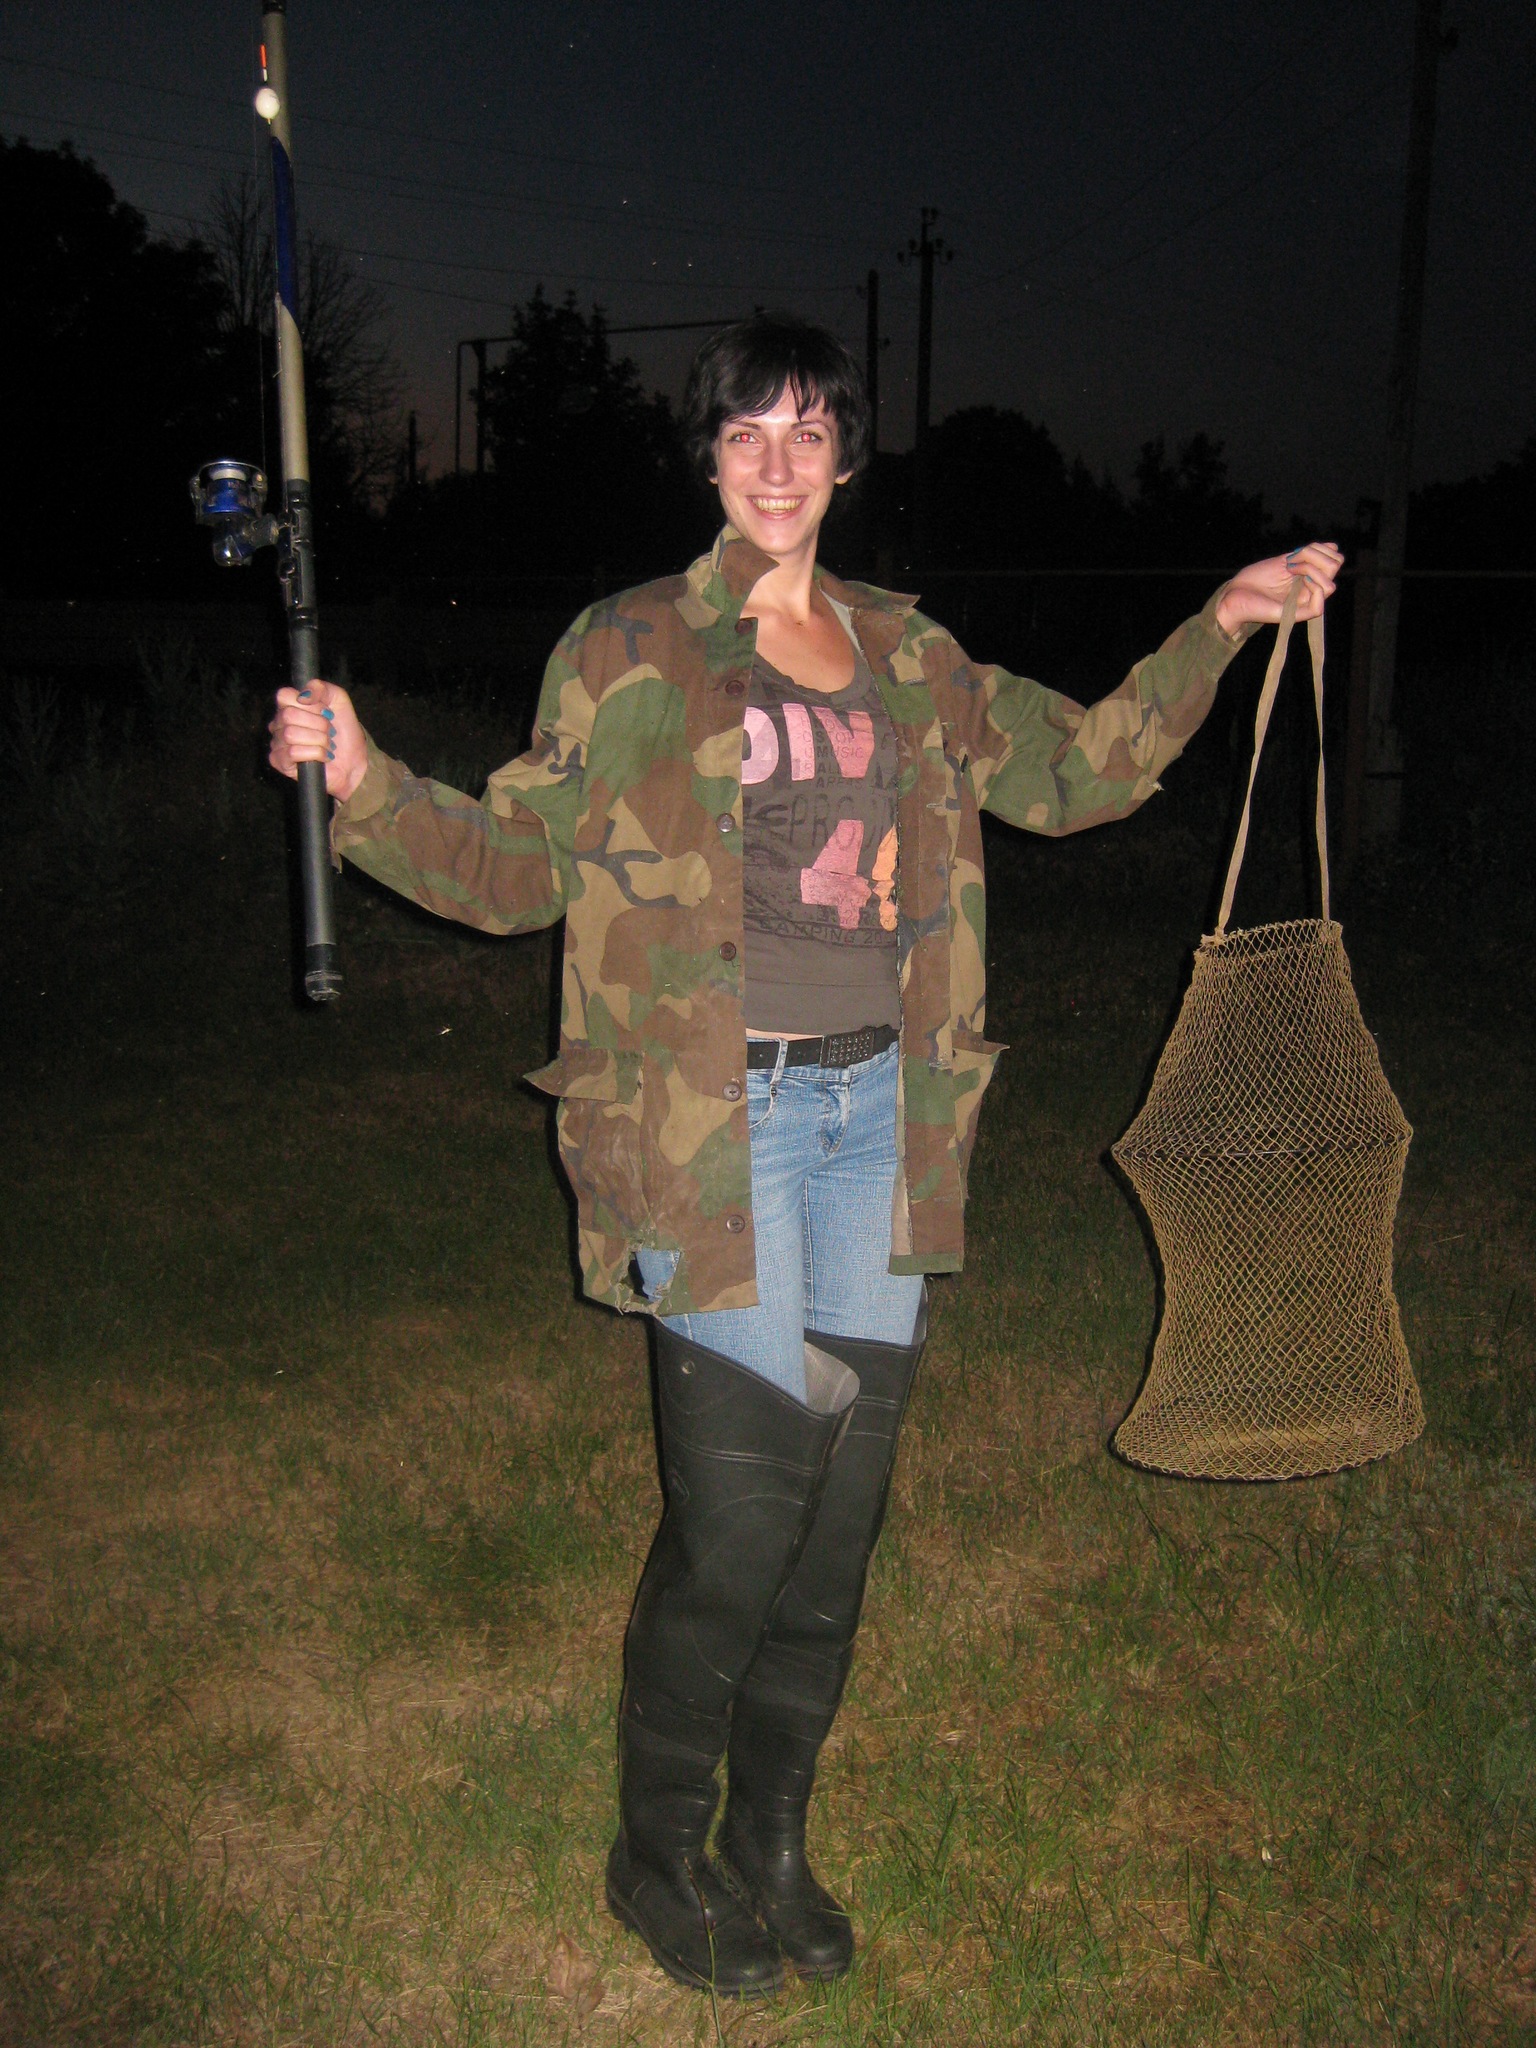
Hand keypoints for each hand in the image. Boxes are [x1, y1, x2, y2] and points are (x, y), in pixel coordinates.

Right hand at [268, 679, 367, 803]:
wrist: (355, 760)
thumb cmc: (344, 730)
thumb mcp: (338, 700)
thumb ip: (321, 688)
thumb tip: (303, 694)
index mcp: (289, 706)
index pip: (284, 695)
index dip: (309, 704)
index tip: (326, 712)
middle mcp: (279, 724)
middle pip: (289, 715)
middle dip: (319, 724)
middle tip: (330, 731)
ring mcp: (278, 743)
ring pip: (291, 734)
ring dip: (319, 740)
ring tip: (328, 744)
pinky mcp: (280, 762)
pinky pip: (293, 752)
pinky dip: (316, 753)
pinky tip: (324, 756)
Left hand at [1214, 541, 1343, 634]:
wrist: (1236, 593)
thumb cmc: (1256, 578)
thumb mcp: (1285, 560)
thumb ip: (1308, 554)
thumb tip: (1333, 546)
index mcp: (1309, 578)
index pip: (1335, 561)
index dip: (1321, 550)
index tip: (1298, 552)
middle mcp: (1310, 590)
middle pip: (1335, 569)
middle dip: (1317, 556)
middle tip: (1293, 561)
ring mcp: (1304, 603)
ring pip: (1330, 586)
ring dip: (1312, 569)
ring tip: (1291, 569)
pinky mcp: (1295, 615)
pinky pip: (1319, 607)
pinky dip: (1314, 588)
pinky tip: (1300, 581)